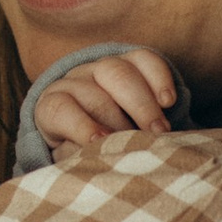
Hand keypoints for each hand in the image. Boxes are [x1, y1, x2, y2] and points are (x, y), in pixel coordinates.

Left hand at [28, 49, 180, 154]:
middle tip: (140, 145)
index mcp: (53, 107)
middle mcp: (76, 81)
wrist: (107, 135)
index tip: (101, 143)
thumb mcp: (75, 161)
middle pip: (94, 94)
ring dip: (142, 104)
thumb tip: (96, 154)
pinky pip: (145, 59)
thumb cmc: (86, 154)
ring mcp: (103, 68)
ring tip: (161, 131)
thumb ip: (80, 159)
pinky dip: (159, 78)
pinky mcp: (132, 61)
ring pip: (118, 73)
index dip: (79, 125)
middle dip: (119, 120)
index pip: (59, 109)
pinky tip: (168, 102)